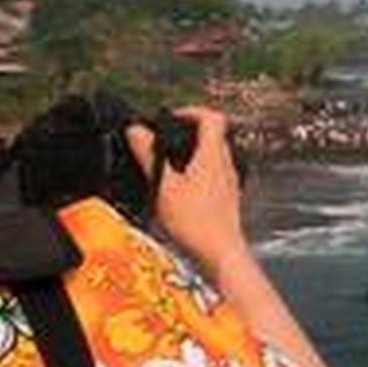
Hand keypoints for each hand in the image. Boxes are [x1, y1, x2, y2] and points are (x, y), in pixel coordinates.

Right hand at [126, 107, 248, 269]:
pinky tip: (181, 190)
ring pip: (215, 155)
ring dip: (194, 153)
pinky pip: (215, 175)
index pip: (212, 117)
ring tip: (170, 165)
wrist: (220, 255)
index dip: (191, 111)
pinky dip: (199, 173)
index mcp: (212, 155)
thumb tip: (137, 131)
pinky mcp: (228, 199)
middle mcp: (226, 165)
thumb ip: (149, 156)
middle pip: (214, 134)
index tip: (172, 118)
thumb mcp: (163, 187)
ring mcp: (230, 182)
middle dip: (190, 132)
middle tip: (167, 140)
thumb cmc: (196, 223)